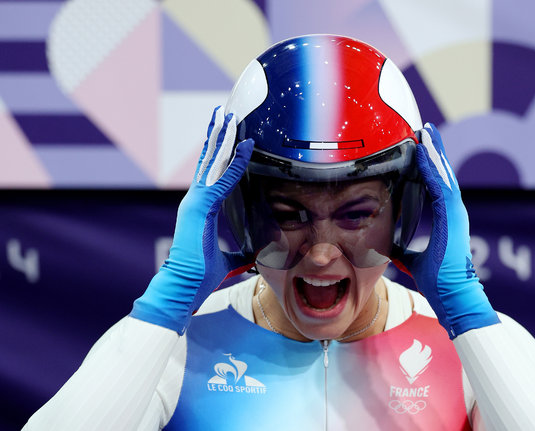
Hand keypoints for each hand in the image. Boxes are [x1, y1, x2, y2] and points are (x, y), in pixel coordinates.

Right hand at [130, 106, 253, 333]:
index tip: (230, 135)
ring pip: (212, 163)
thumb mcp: (229, 261)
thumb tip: (256, 256)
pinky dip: (234, 164)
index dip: (222, 154)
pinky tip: (244, 148)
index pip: (214, 174)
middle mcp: (196, 200)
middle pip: (210, 161)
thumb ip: (241, 255)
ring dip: (222, 139)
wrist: (181, 288)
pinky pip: (222, 181)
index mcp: (202, 208)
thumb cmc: (199, 276)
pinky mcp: (199, 207)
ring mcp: (195, 201)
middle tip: (226, 112)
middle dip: (219, 136)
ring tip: (228, 115)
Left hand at [397, 123, 498, 338]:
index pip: (436, 186)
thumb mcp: (412, 260)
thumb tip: (389, 246)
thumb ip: (403, 250)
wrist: (452, 295)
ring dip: (434, 153)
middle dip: (434, 152)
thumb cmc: (438, 281)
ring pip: (444, 175)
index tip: (421, 148)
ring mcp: (455, 214)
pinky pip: (442, 186)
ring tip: (426, 132)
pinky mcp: (453, 218)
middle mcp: (453, 213)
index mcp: (446, 220)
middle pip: (443, 175)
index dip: (430, 166)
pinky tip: (423, 152)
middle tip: (425, 130)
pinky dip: (432, 168)